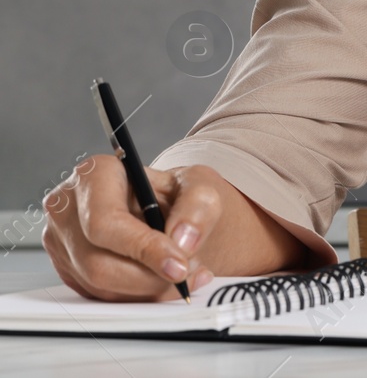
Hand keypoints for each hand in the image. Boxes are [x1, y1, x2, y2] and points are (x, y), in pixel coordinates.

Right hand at [42, 155, 222, 301]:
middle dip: (149, 277)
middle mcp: (68, 207)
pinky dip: (138, 295)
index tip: (179, 266)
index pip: (106, 222)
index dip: (143, 249)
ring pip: (98, 285)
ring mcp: (62, 241)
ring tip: (184, 276)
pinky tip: (164, 281)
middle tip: (187, 274)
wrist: (170, 210)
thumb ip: (198, 206)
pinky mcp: (69, 268)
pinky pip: (99, 295)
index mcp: (95, 175)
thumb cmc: (178, 193)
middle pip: (97, 262)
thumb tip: (182, 241)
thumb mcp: (200, 184)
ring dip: (147, 289)